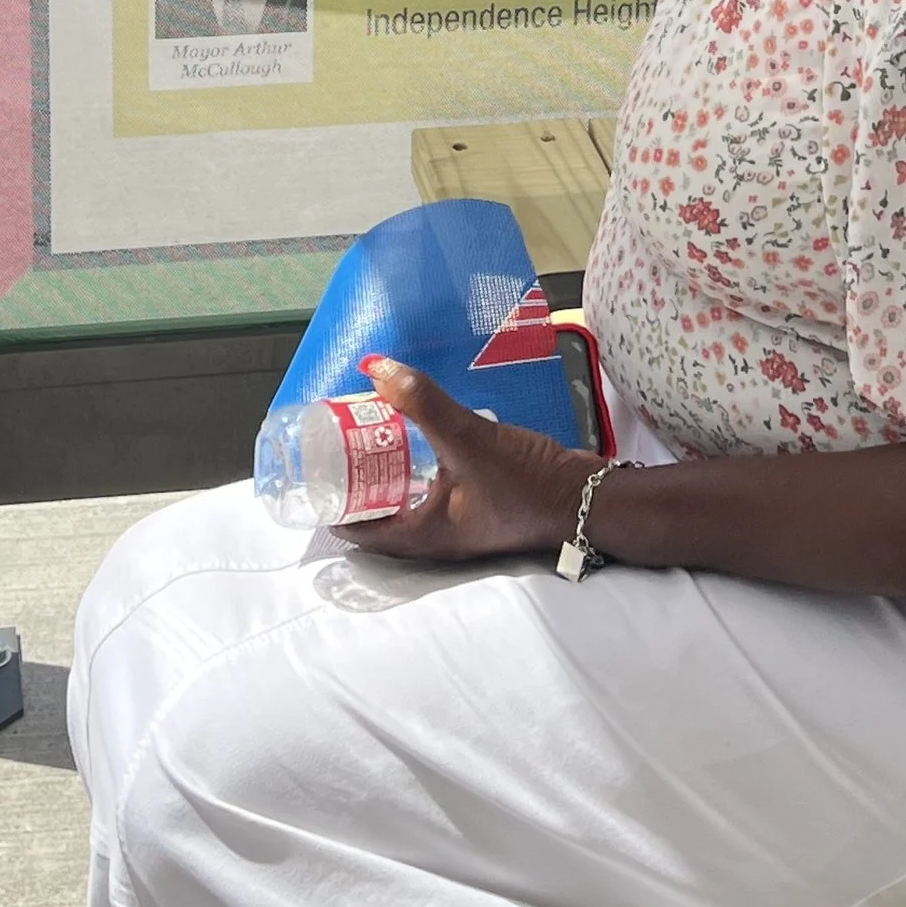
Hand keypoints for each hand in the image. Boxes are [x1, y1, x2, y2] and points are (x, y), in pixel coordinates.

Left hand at [345, 359, 595, 564]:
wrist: (589, 498)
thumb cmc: (528, 482)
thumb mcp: (469, 439)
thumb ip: (424, 404)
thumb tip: (375, 368)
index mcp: (424, 536)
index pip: (357, 532)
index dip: (330, 506)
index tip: (315, 470)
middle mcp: (437, 538)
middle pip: (379, 517)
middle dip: (357, 484)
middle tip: (342, 443)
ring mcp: (461, 524)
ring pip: (409, 504)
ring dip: (389, 475)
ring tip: (373, 435)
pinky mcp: (481, 506)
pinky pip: (436, 492)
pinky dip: (420, 470)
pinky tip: (422, 440)